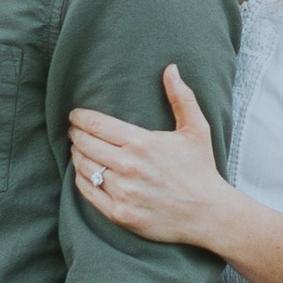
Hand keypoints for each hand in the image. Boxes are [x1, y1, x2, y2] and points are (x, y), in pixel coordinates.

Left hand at [69, 68, 233, 250]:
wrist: (208, 214)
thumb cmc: (201, 169)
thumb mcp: (196, 130)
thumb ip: (181, 98)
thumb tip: (171, 69)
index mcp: (141, 143)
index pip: (96, 124)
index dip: (80, 118)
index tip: (75, 116)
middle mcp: (128, 167)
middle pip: (84, 144)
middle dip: (75, 134)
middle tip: (74, 131)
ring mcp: (122, 191)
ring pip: (83, 167)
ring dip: (76, 156)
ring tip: (78, 150)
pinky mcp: (119, 213)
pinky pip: (87, 192)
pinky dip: (80, 179)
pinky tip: (84, 173)